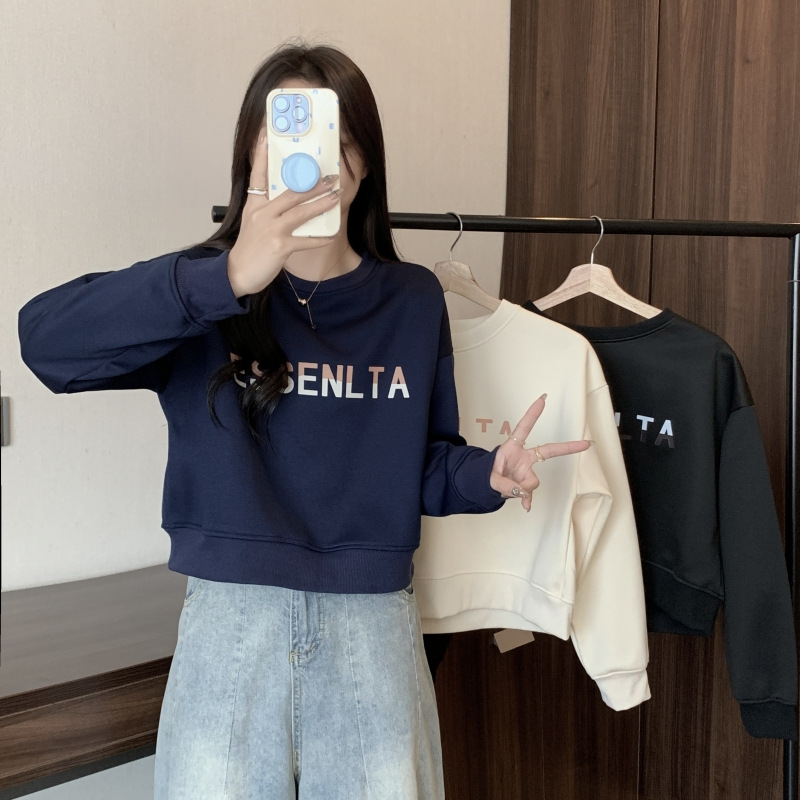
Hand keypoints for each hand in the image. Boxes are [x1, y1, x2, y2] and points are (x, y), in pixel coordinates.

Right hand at [226, 129, 340, 296]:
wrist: (236, 274)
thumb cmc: (248, 250)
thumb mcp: (252, 224)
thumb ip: (267, 210)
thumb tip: (288, 201)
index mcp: (253, 206)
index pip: (258, 175)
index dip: (263, 155)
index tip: (267, 136)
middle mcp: (261, 214)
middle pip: (290, 193)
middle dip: (312, 183)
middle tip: (330, 176)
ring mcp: (271, 230)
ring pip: (301, 212)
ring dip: (321, 204)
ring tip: (336, 196)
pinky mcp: (280, 247)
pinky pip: (306, 240)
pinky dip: (320, 238)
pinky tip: (332, 234)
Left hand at [490, 394, 590, 511]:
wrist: (485, 485)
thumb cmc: (487, 473)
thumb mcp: (489, 477)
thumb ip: (504, 484)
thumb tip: (522, 492)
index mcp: (512, 447)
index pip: (524, 428)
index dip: (533, 414)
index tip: (543, 399)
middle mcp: (524, 457)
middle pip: (548, 450)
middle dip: (568, 447)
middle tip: (586, 443)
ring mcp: (527, 470)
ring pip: (532, 482)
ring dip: (521, 489)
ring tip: (507, 490)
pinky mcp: (527, 483)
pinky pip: (531, 493)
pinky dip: (527, 500)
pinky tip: (525, 506)